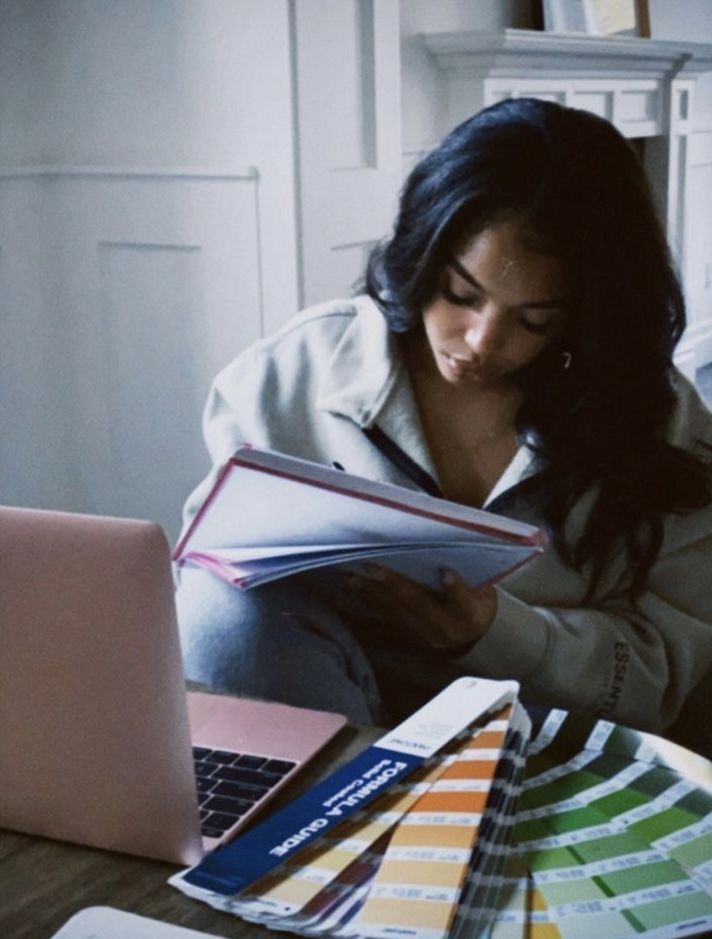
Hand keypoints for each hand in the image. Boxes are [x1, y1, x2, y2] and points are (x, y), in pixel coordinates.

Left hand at [344, 563, 496, 653]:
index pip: (463, 601)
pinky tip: (352, 586)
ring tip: (352, 576)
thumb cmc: (476, 606)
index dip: (455, 588)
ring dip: (372, 592)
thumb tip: (447, 567)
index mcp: (467, 613)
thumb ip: (470, 582)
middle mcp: (442, 626)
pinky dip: (366, 599)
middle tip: (373, 567)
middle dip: (395, 584)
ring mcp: (421, 632)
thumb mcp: (484, 595)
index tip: (446, 573)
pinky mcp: (406, 633)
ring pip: (395, 610)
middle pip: (418, 604)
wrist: (470, 640)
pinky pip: (384, 616)